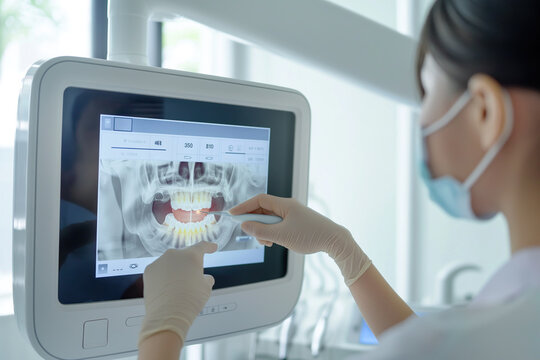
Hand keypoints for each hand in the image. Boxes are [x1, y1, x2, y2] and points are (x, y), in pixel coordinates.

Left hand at [138, 241, 217, 347]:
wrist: (168, 315)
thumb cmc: (189, 301)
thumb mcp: (206, 288)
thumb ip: (206, 278)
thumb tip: (203, 278)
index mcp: (192, 255)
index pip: (203, 246)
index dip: (209, 247)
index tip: (212, 247)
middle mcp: (174, 254)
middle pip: (185, 255)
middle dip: (189, 264)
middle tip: (193, 279)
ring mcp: (160, 261)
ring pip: (171, 263)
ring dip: (176, 270)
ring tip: (178, 288)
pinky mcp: (149, 270)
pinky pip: (160, 270)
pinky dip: (163, 276)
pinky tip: (167, 288)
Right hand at [229, 194, 371, 285]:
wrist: (334, 240)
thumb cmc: (310, 235)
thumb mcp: (281, 235)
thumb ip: (261, 230)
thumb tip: (245, 225)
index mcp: (285, 205)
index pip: (259, 200)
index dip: (245, 206)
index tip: (233, 214)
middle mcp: (288, 207)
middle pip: (263, 210)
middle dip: (256, 223)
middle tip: (253, 235)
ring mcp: (293, 214)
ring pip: (270, 219)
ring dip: (264, 230)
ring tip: (268, 242)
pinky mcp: (296, 223)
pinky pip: (278, 224)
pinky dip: (273, 233)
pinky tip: (275, 242)